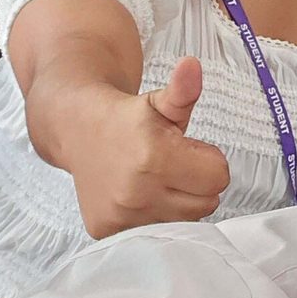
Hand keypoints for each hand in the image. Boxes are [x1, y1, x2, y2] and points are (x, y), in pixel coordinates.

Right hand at [71, 58, 230, 238]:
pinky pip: (157, 232)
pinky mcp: (108, 231)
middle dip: (198, 182)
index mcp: (154, 158)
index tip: (189, 149)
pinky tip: (142, 195)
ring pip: (186, 221)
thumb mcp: (161, 101)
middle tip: (174, 164)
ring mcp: (121, 216)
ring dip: (180, 202)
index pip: (218, 177)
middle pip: (207, 202)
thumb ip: (183, 90)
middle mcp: (136, 192)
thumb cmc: (129, 118)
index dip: (209, 161)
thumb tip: (191, 65)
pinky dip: (157, 217)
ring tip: (159, 179)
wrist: (78, 131)